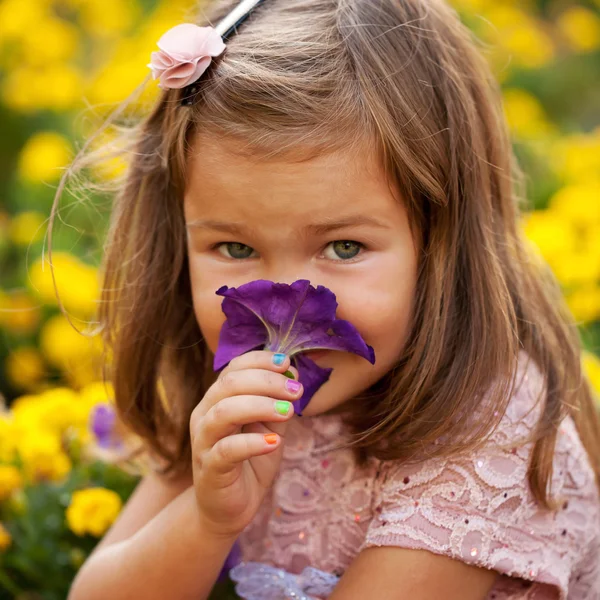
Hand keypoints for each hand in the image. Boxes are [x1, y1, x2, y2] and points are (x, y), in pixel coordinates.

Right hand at [189, 350, 301, 537]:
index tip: (288, 365)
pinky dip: (253, 442)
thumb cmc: (250, 461)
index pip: (234, 368)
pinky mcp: (209, 468)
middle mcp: (205, 414)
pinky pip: (226, 449)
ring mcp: (204, 441)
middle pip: (230, 384)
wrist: (230, 508)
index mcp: (218, 399)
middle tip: (296, 390)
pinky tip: (274, 442)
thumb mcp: (269, 426)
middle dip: (267, 381)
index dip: (261, 361)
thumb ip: (277, 402)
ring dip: (260, 406)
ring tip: (289, 412)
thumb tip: (292, 376)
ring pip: (224, 412)